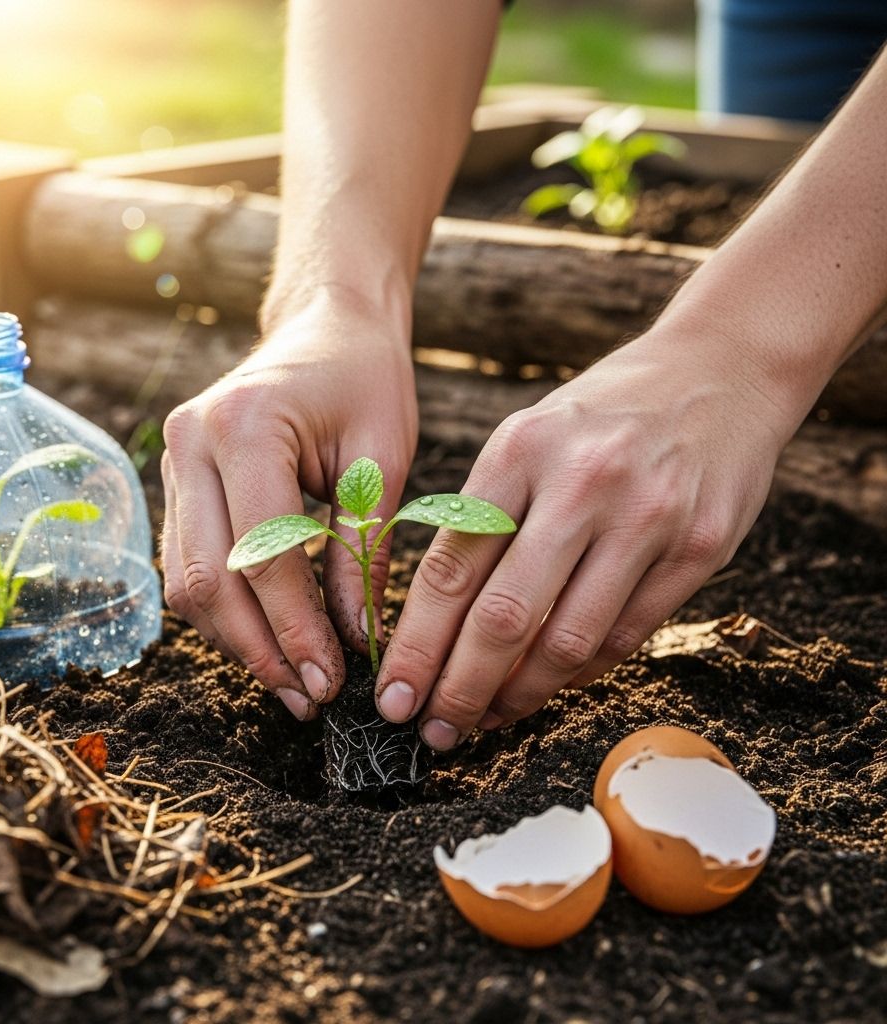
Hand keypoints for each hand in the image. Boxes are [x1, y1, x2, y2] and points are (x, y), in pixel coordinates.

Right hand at [160, 291, 416, 720]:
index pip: (263, 556)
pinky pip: (191, 562)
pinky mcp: (179, 479)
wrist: (329, 326)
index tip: (332, 682)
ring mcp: (174, 460)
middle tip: (309, 697)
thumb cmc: (367, 381)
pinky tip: (269, 639)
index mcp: (247, 426)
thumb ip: (360, 553)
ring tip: (292, 681)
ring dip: (238, 639)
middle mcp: (191, 442)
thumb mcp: (382, 462)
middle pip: (207, 579)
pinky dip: (228, 609)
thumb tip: (351, 645)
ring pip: (188, 581)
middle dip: (259, 649)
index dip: (296, 630)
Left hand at [374, 327, 797, 748]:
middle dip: (458, 688)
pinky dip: (578, 673)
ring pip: (567, 641)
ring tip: (486, 717)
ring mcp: (647, 518)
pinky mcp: (699, 549)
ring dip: (518, 695)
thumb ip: (486, 514)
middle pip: (503, 616)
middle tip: (432, 729)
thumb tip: (438, 619)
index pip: (451, 566)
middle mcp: (582, 484)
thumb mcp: (529, 436)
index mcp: (521, 449)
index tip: (393, 694)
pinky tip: (547, 686)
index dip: (416, 643)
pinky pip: (625, 636)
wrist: (721, 371)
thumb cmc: (604, 414)